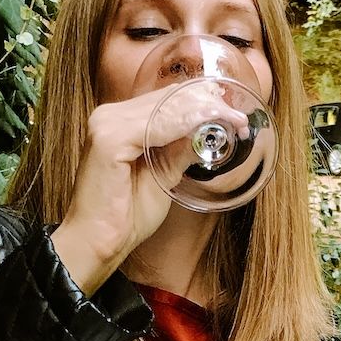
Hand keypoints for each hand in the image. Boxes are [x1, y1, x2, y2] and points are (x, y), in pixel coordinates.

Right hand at [51, 80, 248, 294]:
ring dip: (204, 113)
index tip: (235, 117)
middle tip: (241, 120)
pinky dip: (185, 126)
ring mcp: (106, 124)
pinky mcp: (109, 139)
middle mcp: (108, 115)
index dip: (203, 103)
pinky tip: (208, 130)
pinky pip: (157, 126)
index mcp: (118, 121)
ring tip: (234, 123)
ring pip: (166, 107)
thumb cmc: (127, 216)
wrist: (99, 243)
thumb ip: (181, 150)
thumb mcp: (164, 175)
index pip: (166, 99)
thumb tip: (210, 131)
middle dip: (209, 106)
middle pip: (167, 97)